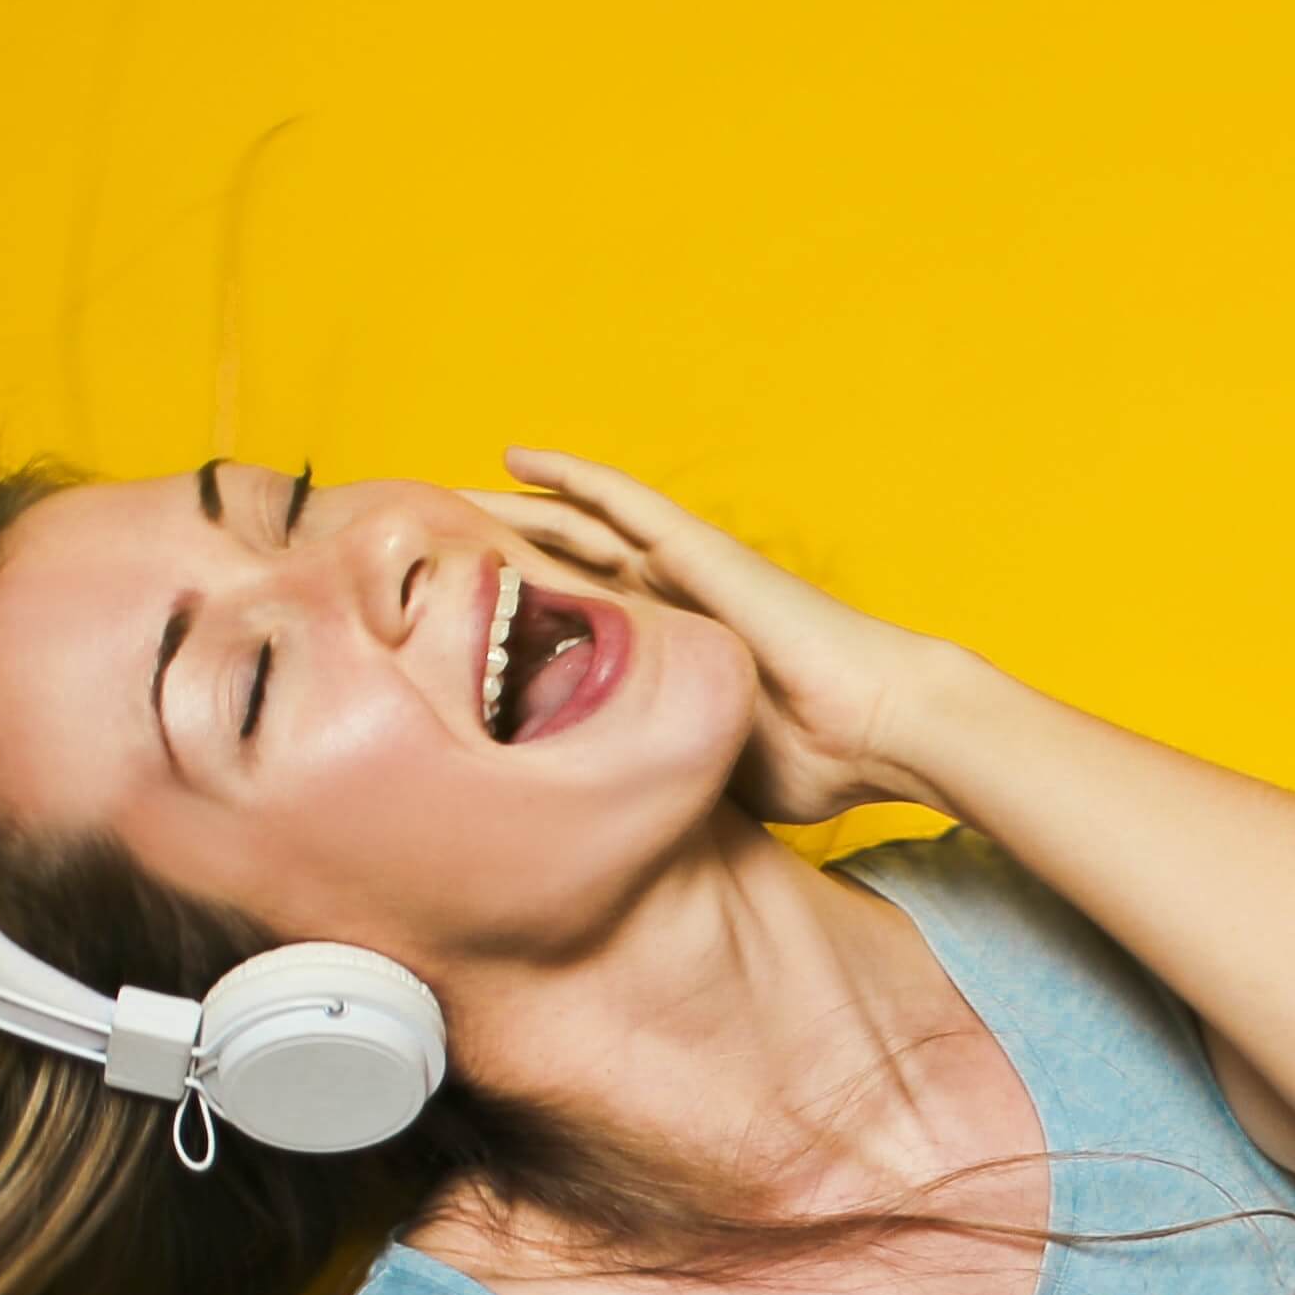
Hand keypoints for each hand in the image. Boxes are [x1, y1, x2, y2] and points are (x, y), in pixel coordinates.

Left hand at [483, 449, 975, 826]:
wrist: (875, 728)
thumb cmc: (809, 765)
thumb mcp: (697, 778)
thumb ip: (648, 781)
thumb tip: (592, 836)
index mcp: (664, 656)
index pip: (570, 624)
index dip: (508, 617)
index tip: (444, 627)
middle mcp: (666, 603)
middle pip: (558, 566)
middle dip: (490, 557)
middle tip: (419, 551)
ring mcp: (681, 572)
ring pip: (574, 524)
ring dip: (508, 508)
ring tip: (440, 494)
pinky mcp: (699, 551)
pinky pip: (622, 501)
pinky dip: (570, 476)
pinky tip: (516, 458)